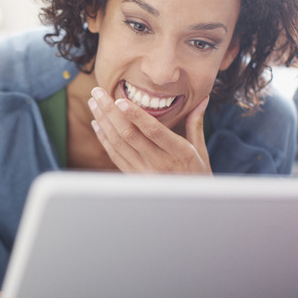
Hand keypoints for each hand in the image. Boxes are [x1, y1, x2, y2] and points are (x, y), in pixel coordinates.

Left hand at [88, 87, 211, 174]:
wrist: (189, 205)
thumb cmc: (197, 174)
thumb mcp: (200, 150)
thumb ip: (196, 123)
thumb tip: (203, 99)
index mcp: (178, 153)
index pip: (153, 131)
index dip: (136, 116)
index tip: (120, 100)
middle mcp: (159, 163)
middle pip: (129, 134)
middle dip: (110, 111)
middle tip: (98, 92)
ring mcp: (143, 172)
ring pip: (118, 143)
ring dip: (104, 121)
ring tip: (94, 102)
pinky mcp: (133, 177)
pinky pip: (115, 156)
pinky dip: (104, 138)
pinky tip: (97, 123)